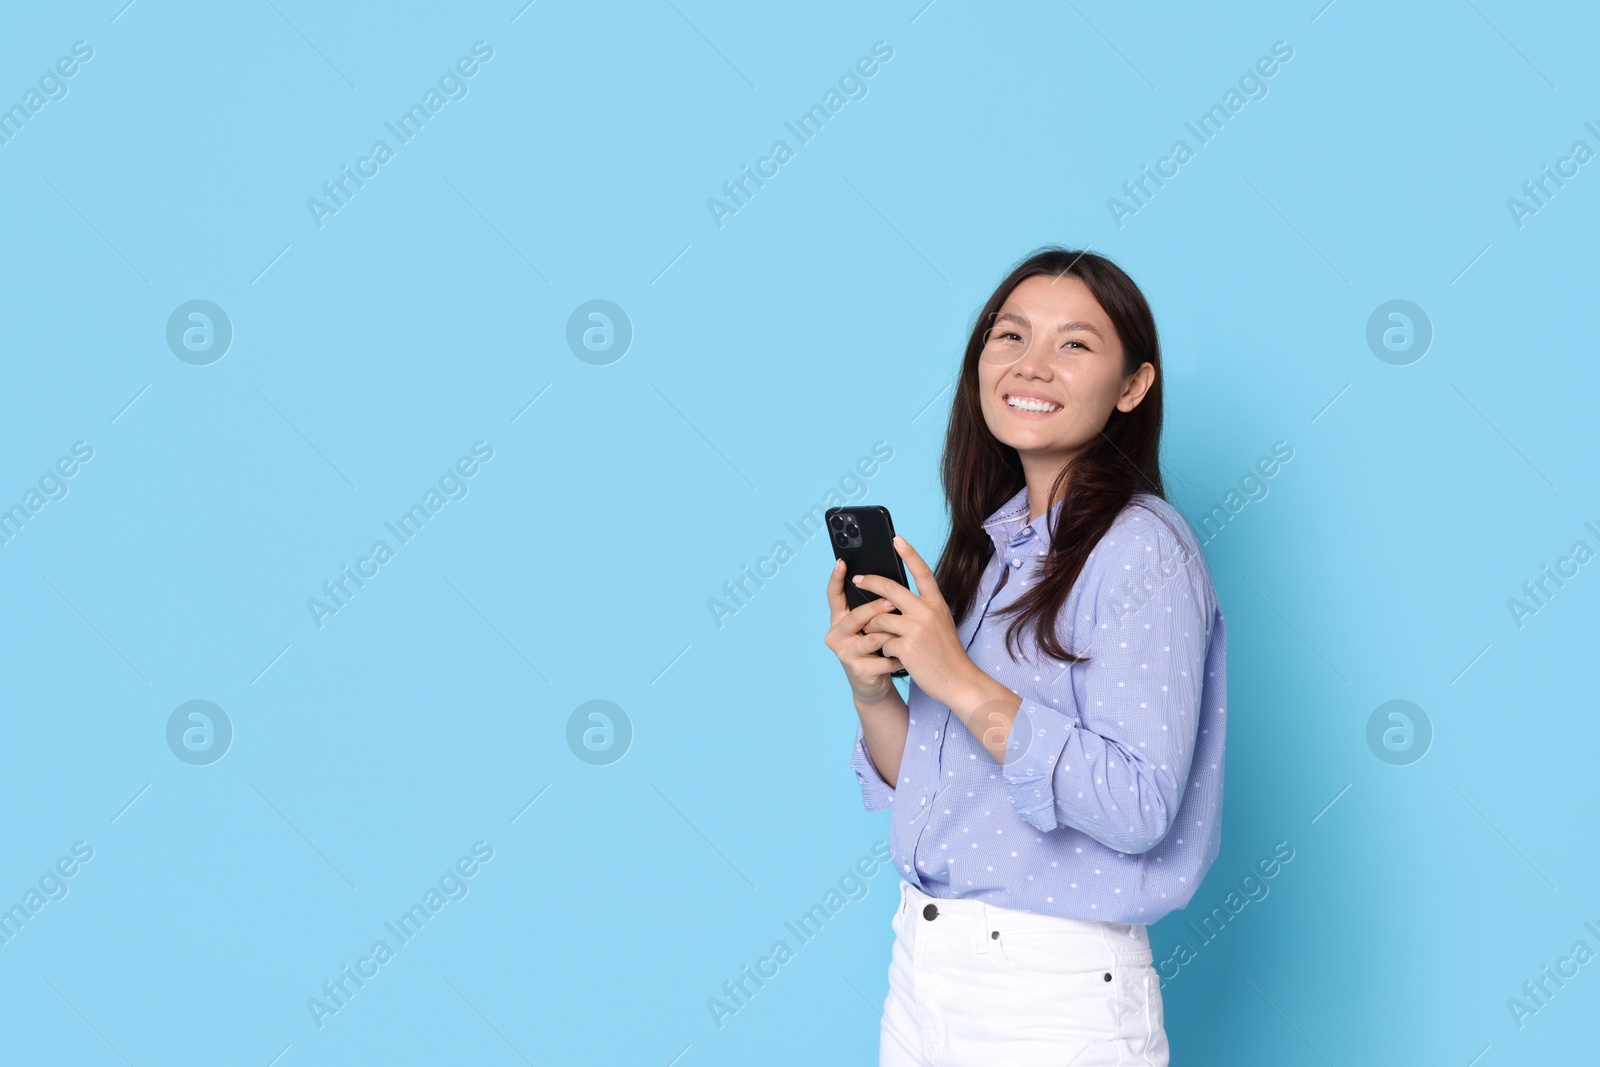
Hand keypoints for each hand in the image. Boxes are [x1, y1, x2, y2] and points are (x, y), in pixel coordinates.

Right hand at [824, 558, 905, 705]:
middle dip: (876, 608)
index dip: (836, 578)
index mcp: (840, 619)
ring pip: (872, 636)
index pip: (833, 595)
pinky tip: (907, 656)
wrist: (875, 684)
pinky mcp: (858, 670)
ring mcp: (845, 653)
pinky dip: (899, 655)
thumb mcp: (872, 625)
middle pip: (856, 615)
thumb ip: (874, 607)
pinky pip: (884, 657)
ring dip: (892, 634)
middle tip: (894, 601)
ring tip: (906, 633)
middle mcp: (836, 634)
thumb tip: (891, 582)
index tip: (842, 562)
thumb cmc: (877, 648)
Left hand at [853, 535, 979, 707]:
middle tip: (857, 579)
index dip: (909, 554)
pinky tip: (893, 656)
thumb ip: (922, 609)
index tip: (896, 539)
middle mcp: (927, 612)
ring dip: (874, 627)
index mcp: (936, 603)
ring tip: (881, 637)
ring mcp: (916, 629)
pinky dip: (884, 650)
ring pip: (879, 618)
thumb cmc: (946, 653)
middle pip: (890, 588)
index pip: (922, 571)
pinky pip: (882, 642)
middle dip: (869, 581)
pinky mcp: (906, 647)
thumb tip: (893, 599)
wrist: (958, 680)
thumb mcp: (940, 623)